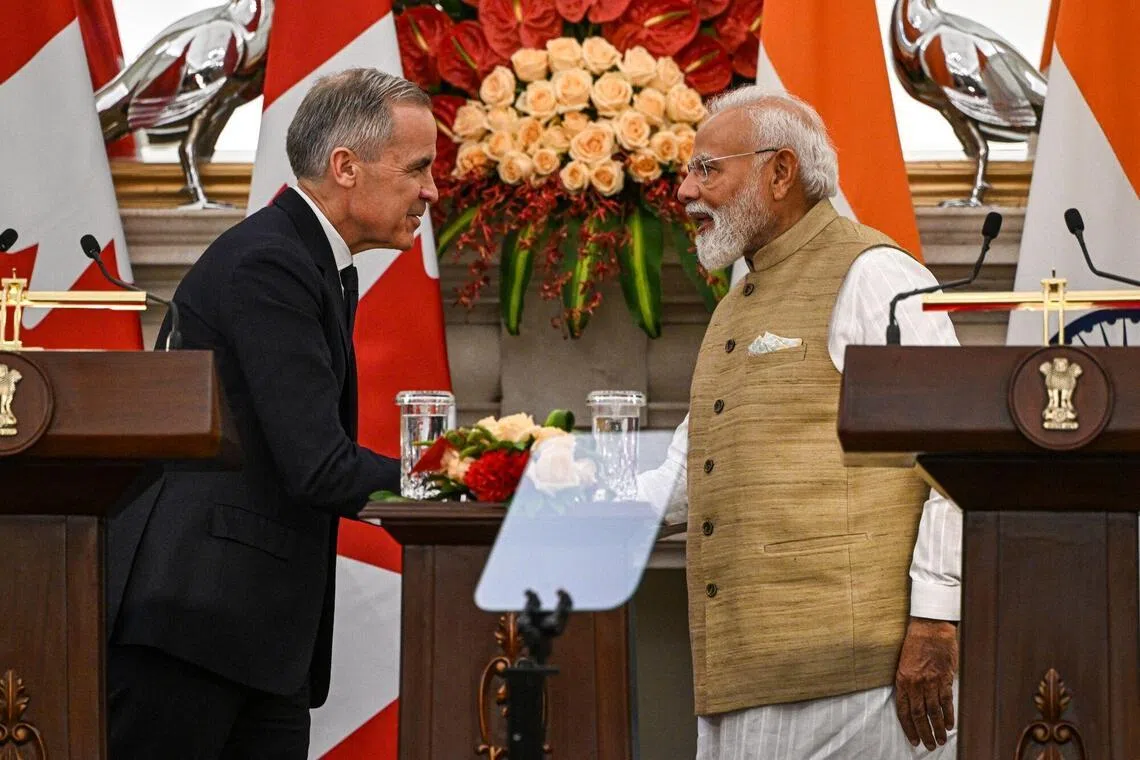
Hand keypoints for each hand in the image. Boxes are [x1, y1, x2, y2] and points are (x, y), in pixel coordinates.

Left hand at [895, 617, 957, 749]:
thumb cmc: (915, 643)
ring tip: (941, 740)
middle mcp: (916, 683)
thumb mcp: (903, 663)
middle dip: (924, 732)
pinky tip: (950, 724)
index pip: (904, 710)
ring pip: (934, 711)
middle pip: (920, 715)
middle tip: (929, 745)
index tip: (914, 739)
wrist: (930, 628)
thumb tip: (911, 701)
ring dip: (938, 728)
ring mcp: (931, 682)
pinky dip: (949, 714)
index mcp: (902, 680)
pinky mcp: (945, 678)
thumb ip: (907, 683)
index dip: (909, 727)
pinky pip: (947, 701)